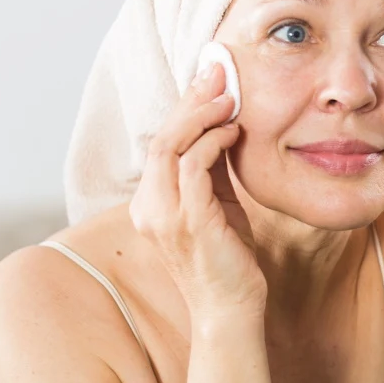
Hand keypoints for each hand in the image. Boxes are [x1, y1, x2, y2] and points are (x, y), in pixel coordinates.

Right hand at [130, 63, 266, 324]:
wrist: (230, 311)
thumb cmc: (228, 261)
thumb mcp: (218, 206)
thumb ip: (213, 172)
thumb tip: (225, 127)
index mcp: (150, 204)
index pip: (162, 144)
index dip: (184, 108)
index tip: (209, 80)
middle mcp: (149, 208)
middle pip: (162, 138)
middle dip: (191, 100)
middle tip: (217, 71)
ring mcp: (164, 216)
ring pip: (170, 147)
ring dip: (201, 116)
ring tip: (228, 95)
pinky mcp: (190, 223)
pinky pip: (193, 168)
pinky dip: (212, 143)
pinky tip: (234, 130)